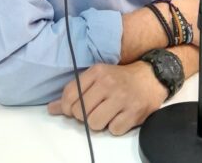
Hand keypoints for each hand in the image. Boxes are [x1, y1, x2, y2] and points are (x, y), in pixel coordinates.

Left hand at [48, 61, 167, 134]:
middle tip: (94, 110)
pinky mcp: (133, 113)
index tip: (74, 109)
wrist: (150, 77)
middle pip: (80, 112)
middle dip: (84, 116)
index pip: (70, 95)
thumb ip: (74, 92)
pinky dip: (114, 127)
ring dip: (98, 123)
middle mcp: (108, 83)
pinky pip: (113, 130)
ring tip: (106, 114)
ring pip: (94, 123)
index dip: (67, 108)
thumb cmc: (119, 79)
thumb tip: (51, 108)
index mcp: (97, 72)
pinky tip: (119, 117)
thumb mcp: (96, 78)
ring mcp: (121, 98)